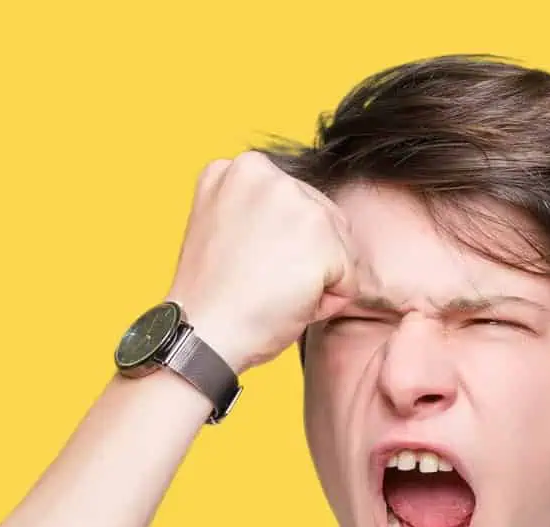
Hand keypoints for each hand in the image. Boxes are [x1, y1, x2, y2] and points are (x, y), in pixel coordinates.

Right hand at [160, 150, 358, 375]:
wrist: (199, 335)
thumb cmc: (211, 296)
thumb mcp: (224, 226)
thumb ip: (259, 210)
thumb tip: (302, 223)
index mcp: (242, 168)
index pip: (297, 202)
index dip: (281, 245)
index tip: (247, 265)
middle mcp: (271, 174)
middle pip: (325, 219)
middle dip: (304, 258)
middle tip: (259, 283)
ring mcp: (298, 204)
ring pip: (339, 248)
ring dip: (315, 279)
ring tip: (270, 294)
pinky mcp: (322, 241)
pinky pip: (350, 280)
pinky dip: (326, 303)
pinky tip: (288, 307)